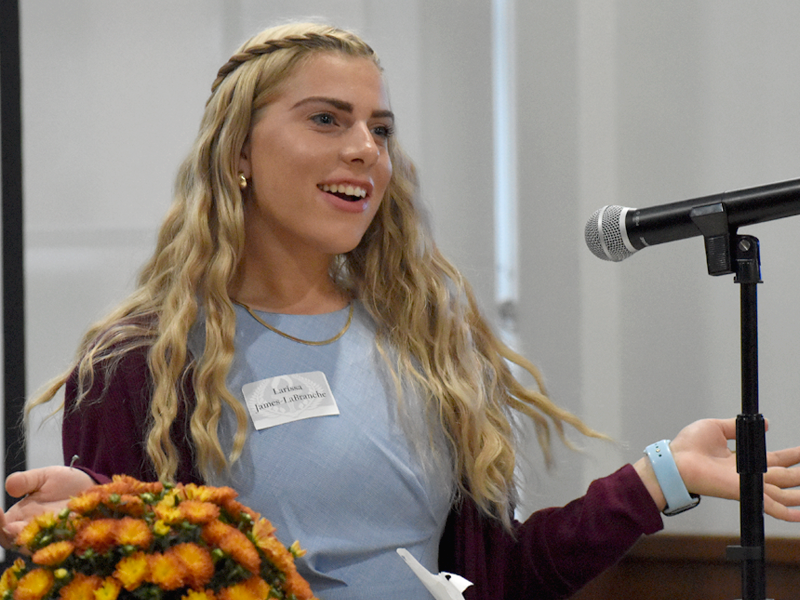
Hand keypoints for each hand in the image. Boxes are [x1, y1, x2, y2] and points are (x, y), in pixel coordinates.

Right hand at [0, 466, 94, 547]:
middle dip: (10, 535)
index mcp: (19, 518)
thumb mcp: (44, 477)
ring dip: (32, 542)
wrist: (91, 487)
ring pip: (37, 547)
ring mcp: (52, 538)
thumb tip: (9, 484)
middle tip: (10, 526)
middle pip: (14, 542)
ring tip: (31, 530)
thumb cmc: (64, 483)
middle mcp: (33, 532)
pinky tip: (63, 528)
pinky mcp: (72, 539)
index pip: (1, 528)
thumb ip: (26, 481)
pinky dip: (60, 540)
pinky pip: (64, 544)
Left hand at [636, 418, 799, 520]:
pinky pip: (769, 505)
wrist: (675, 460)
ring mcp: (747, 485)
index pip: (776, 460)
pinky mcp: (742, 490)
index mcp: (744, 459)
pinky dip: (785, 511)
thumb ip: (739, 427)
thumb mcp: (717, 428)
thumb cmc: (689, 446)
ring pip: (784, 492)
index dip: (793, 457)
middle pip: (785, 476)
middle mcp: (748, 474)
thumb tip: (765, 423)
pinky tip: (798, 515)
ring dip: (799, 493)